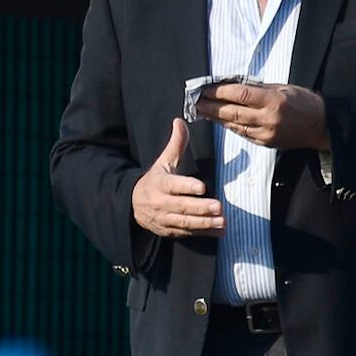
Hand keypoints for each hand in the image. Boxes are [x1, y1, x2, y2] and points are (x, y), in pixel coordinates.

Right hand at [131, 119, 220, 238]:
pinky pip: (187, 233)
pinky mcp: (170, 231)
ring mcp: (165, 219)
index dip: (187, 186)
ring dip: (204, 223)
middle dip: (200, 208)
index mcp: (159, 183)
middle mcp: (160, 202)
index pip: (173, 185)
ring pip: (185, 222)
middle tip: (218, 207)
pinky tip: (220, 232)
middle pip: (181, 206)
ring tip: (222, 221)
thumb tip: (180, 121)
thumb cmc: (155, 180)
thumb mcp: (163, 162)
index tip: (202, 187)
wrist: (133, 205)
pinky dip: (204, 233)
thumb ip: (176, 144)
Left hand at [192, 77, 325, 150]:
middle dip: (211, 106)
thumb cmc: (305, 102)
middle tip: (195, 101)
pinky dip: (230, 127)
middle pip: (232, 112)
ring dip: (216, 118)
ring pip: (234, 125)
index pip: (238, 95)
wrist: (322, 127)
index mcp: (273, 101)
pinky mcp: (266, 143)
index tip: (205, 88)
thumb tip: (233, 86)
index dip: (218, 91)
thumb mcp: (283, 87)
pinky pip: (243, 134)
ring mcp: (266, 133)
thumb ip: (258, 88)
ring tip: (202, 111)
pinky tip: (220, 121)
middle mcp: (268, 119)